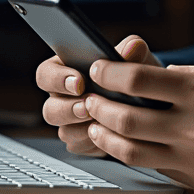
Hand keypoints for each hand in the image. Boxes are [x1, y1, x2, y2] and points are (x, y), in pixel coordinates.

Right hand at [36, 35, 159, 156]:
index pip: (46, 73)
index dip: (57, 79)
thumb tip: (133, 47)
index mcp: (67, 71)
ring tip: (100, 120)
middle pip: (49, 109)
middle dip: (68, 109)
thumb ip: (132, 50)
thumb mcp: (135, 58)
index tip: (79, 82)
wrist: (147, 101)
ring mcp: (70, 122)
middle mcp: (63, 98)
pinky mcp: (81, 141)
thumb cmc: (133, 74)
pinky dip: (94, 142)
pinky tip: (109, 134)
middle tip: (88, 107)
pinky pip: (79, 146)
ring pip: (63, 131)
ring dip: (81, 128)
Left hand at [82, 55, 193, 193]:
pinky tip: (126, 145)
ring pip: (129, 149)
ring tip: (96, 124)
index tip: (99, 68)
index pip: (138, 80)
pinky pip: (154, 167)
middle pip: (124, 117)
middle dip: (97, 104)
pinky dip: (132, 155)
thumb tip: (169, 75)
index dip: (109, 73)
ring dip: (105, 135)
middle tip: (88, 97)